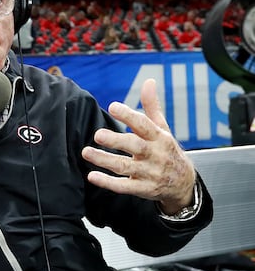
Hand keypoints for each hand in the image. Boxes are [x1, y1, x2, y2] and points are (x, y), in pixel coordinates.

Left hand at [81, 78, 195, 211]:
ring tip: (86, 152)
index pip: (145, 125)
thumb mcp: (164, 129)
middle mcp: (155, 155)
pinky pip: (124, 187)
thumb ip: (152, 107)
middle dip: (116, 141)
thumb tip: (148, 82)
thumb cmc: (168, 151)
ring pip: (125, 167)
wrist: (184, 185)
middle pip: (135, 147)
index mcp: (160, 138)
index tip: (113, 106)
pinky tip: (92, 176)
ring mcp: (149, 173)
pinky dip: (108, 182)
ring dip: (105, 160)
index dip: (129, 116)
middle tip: (97, 134)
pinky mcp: (142, 189)